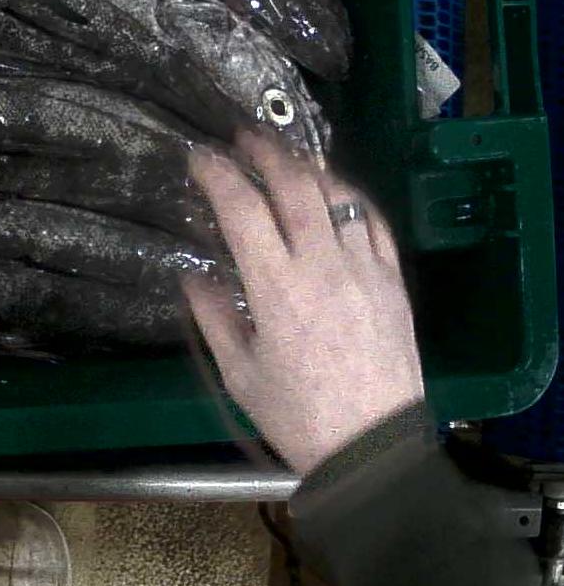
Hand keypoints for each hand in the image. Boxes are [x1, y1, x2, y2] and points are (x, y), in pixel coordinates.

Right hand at [185, 130, 424, 475]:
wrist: (373, 447)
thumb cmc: (296, 416)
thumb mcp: (238, 373)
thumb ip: (213, 317)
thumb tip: (193, 276)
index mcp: (276, 288)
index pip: (242, 210)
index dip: (217, 175)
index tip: (198, 157)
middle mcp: (322, 265)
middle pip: (295, 187)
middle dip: (265, 154)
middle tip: (243, 138)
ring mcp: (364, 269)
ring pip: (339, 196)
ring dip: (308, 167)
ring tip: (287, 155)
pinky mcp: (393, 282)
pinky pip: (373, 223)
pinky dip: (349, 198)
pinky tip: (336, 192)